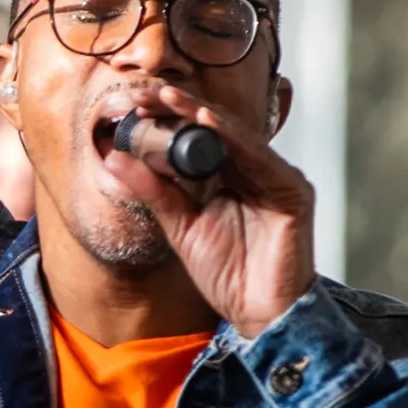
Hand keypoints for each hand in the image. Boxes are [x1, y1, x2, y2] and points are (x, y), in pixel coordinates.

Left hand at [95, 78, 316, 339]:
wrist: (259, 313)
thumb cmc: (227, 273)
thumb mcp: (180, 225)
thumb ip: (153, 191)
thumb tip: (114, 160)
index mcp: (230, 175)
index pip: (197, 136)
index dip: (167, 117)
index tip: (132, 104)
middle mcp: (255, 170)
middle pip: (215, 127)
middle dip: (179, 108)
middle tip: (144, 93)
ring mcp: (276, 177)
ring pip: (236, 134)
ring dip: (201, 114)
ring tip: (169, 98)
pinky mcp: (293, 190)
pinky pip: (260, 156)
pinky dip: (234, 136)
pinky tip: (208, 121)